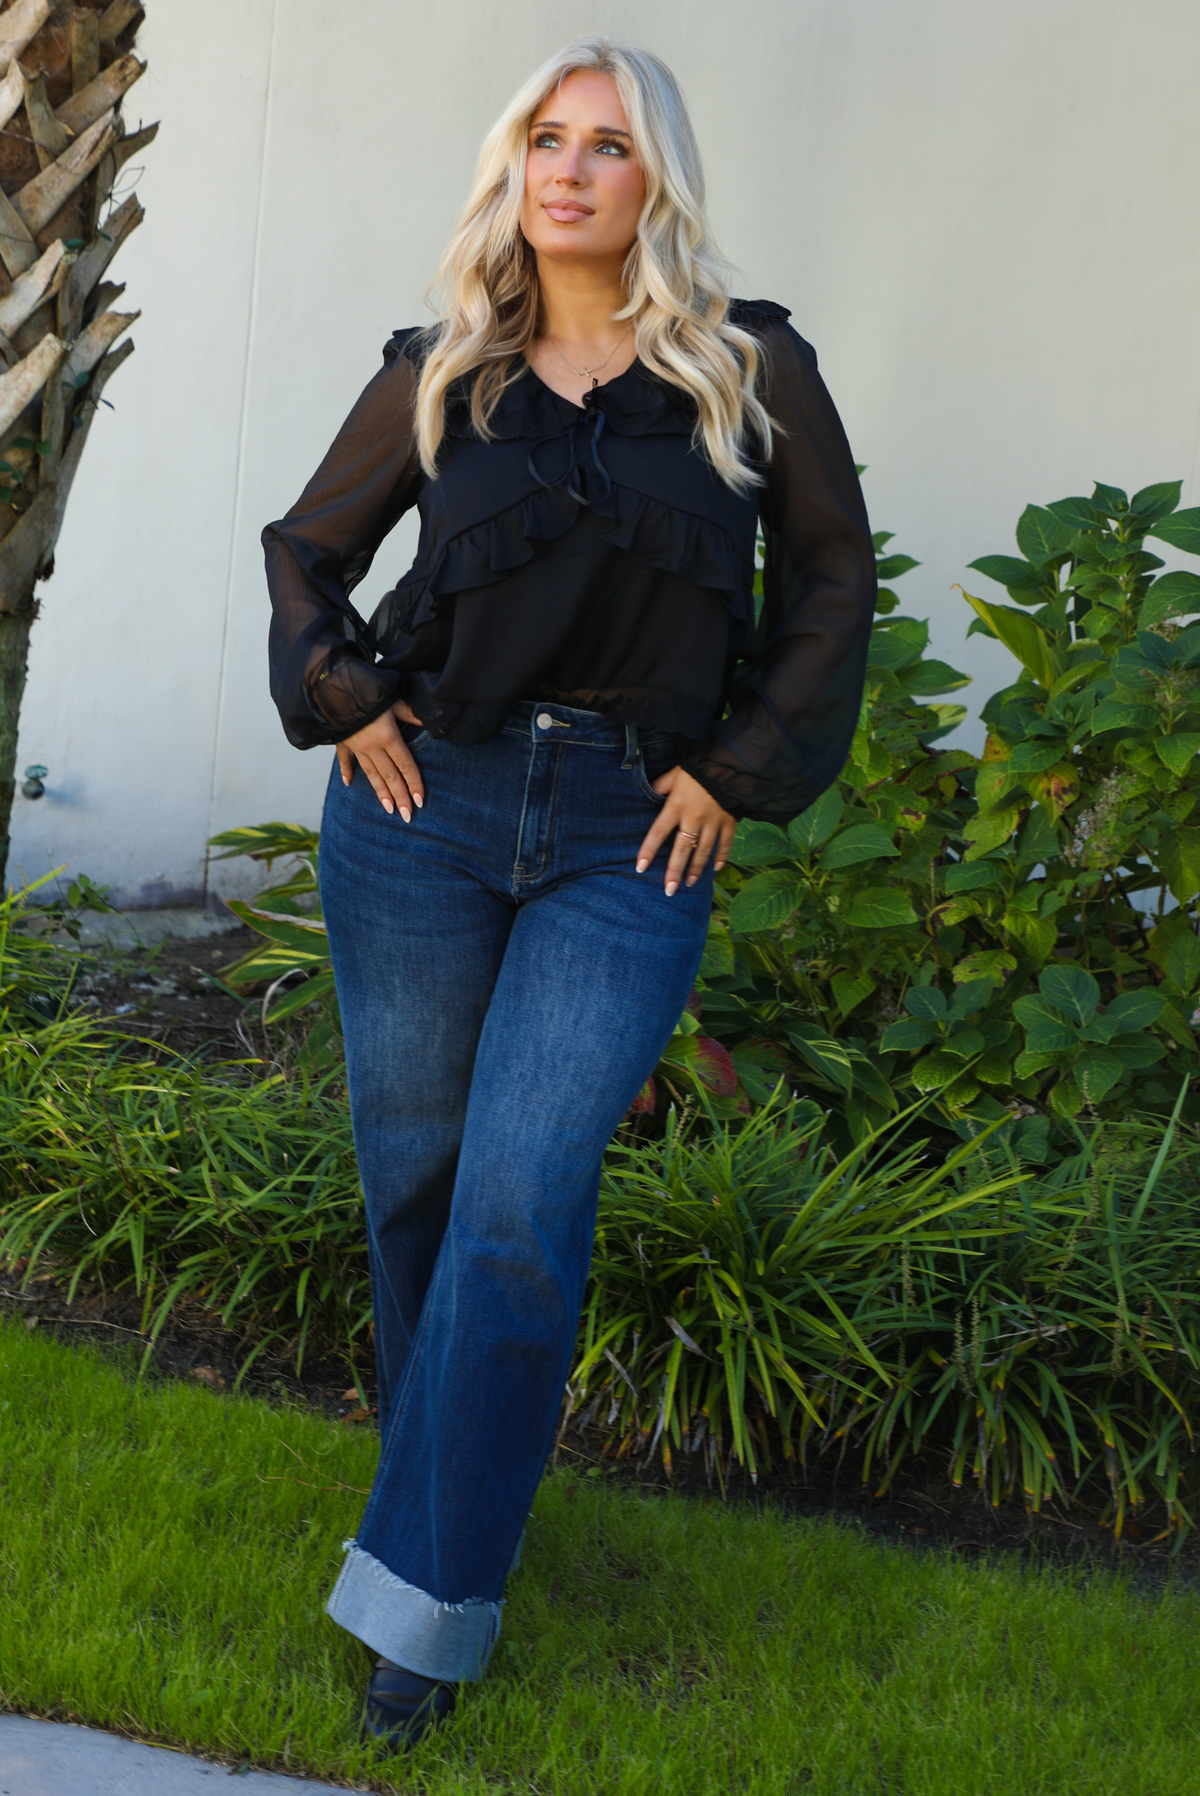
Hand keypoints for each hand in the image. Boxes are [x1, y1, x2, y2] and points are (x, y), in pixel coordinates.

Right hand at [336, 700, 424, 818]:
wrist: (331, 686)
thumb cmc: (366, 690)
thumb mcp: (393, 699)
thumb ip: (410, 713)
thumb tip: (428, 721)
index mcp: (388, 736)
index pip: (406, 765)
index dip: (414, 784)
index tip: (420, 802)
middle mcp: (373, 746)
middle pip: (390, 776)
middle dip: (400, 797)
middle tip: (407, 816)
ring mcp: (356, 746)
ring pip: (371, 773)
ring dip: (380, 792)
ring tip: (388, 810)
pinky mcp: (342, 741)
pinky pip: (345, 759)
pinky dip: (347, 771)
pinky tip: (348, 783)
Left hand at [635, 765, 736, 894]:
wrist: (728, 765)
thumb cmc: (696, 770)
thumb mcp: (674, 774)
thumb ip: (661, 786)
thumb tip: (651, 794)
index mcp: (676, 806)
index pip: (658, 832)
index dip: (648, 850)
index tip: (640, 867)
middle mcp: (693, 818)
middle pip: (682, 849)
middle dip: (675, 871)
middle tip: (669, 889)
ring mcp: (713, 822)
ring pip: (703, 850)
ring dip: (695, 868)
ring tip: (688, 883)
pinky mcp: (729, 821)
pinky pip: (726, 843)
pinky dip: (722, 856)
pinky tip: (716, 869)